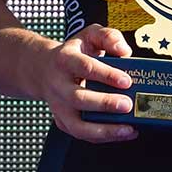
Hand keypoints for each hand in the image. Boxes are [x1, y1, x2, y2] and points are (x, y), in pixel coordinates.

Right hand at [37, 24, 138, 143]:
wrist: (43, 68)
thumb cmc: (73, 52)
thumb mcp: (89, 34)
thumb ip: (108, 36)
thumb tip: (124, 51)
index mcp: (65, 59)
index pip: (86, 67)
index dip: (107, 75)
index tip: (126, 81)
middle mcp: (58, 85)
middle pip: (79, 98)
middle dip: (105, 104)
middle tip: (127, 105)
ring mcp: (58, 106)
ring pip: (77, 125)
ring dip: (104, 130)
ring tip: (127, 129)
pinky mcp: (62, 121)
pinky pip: (81, 134)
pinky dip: (102, 137)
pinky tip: (123, 132)